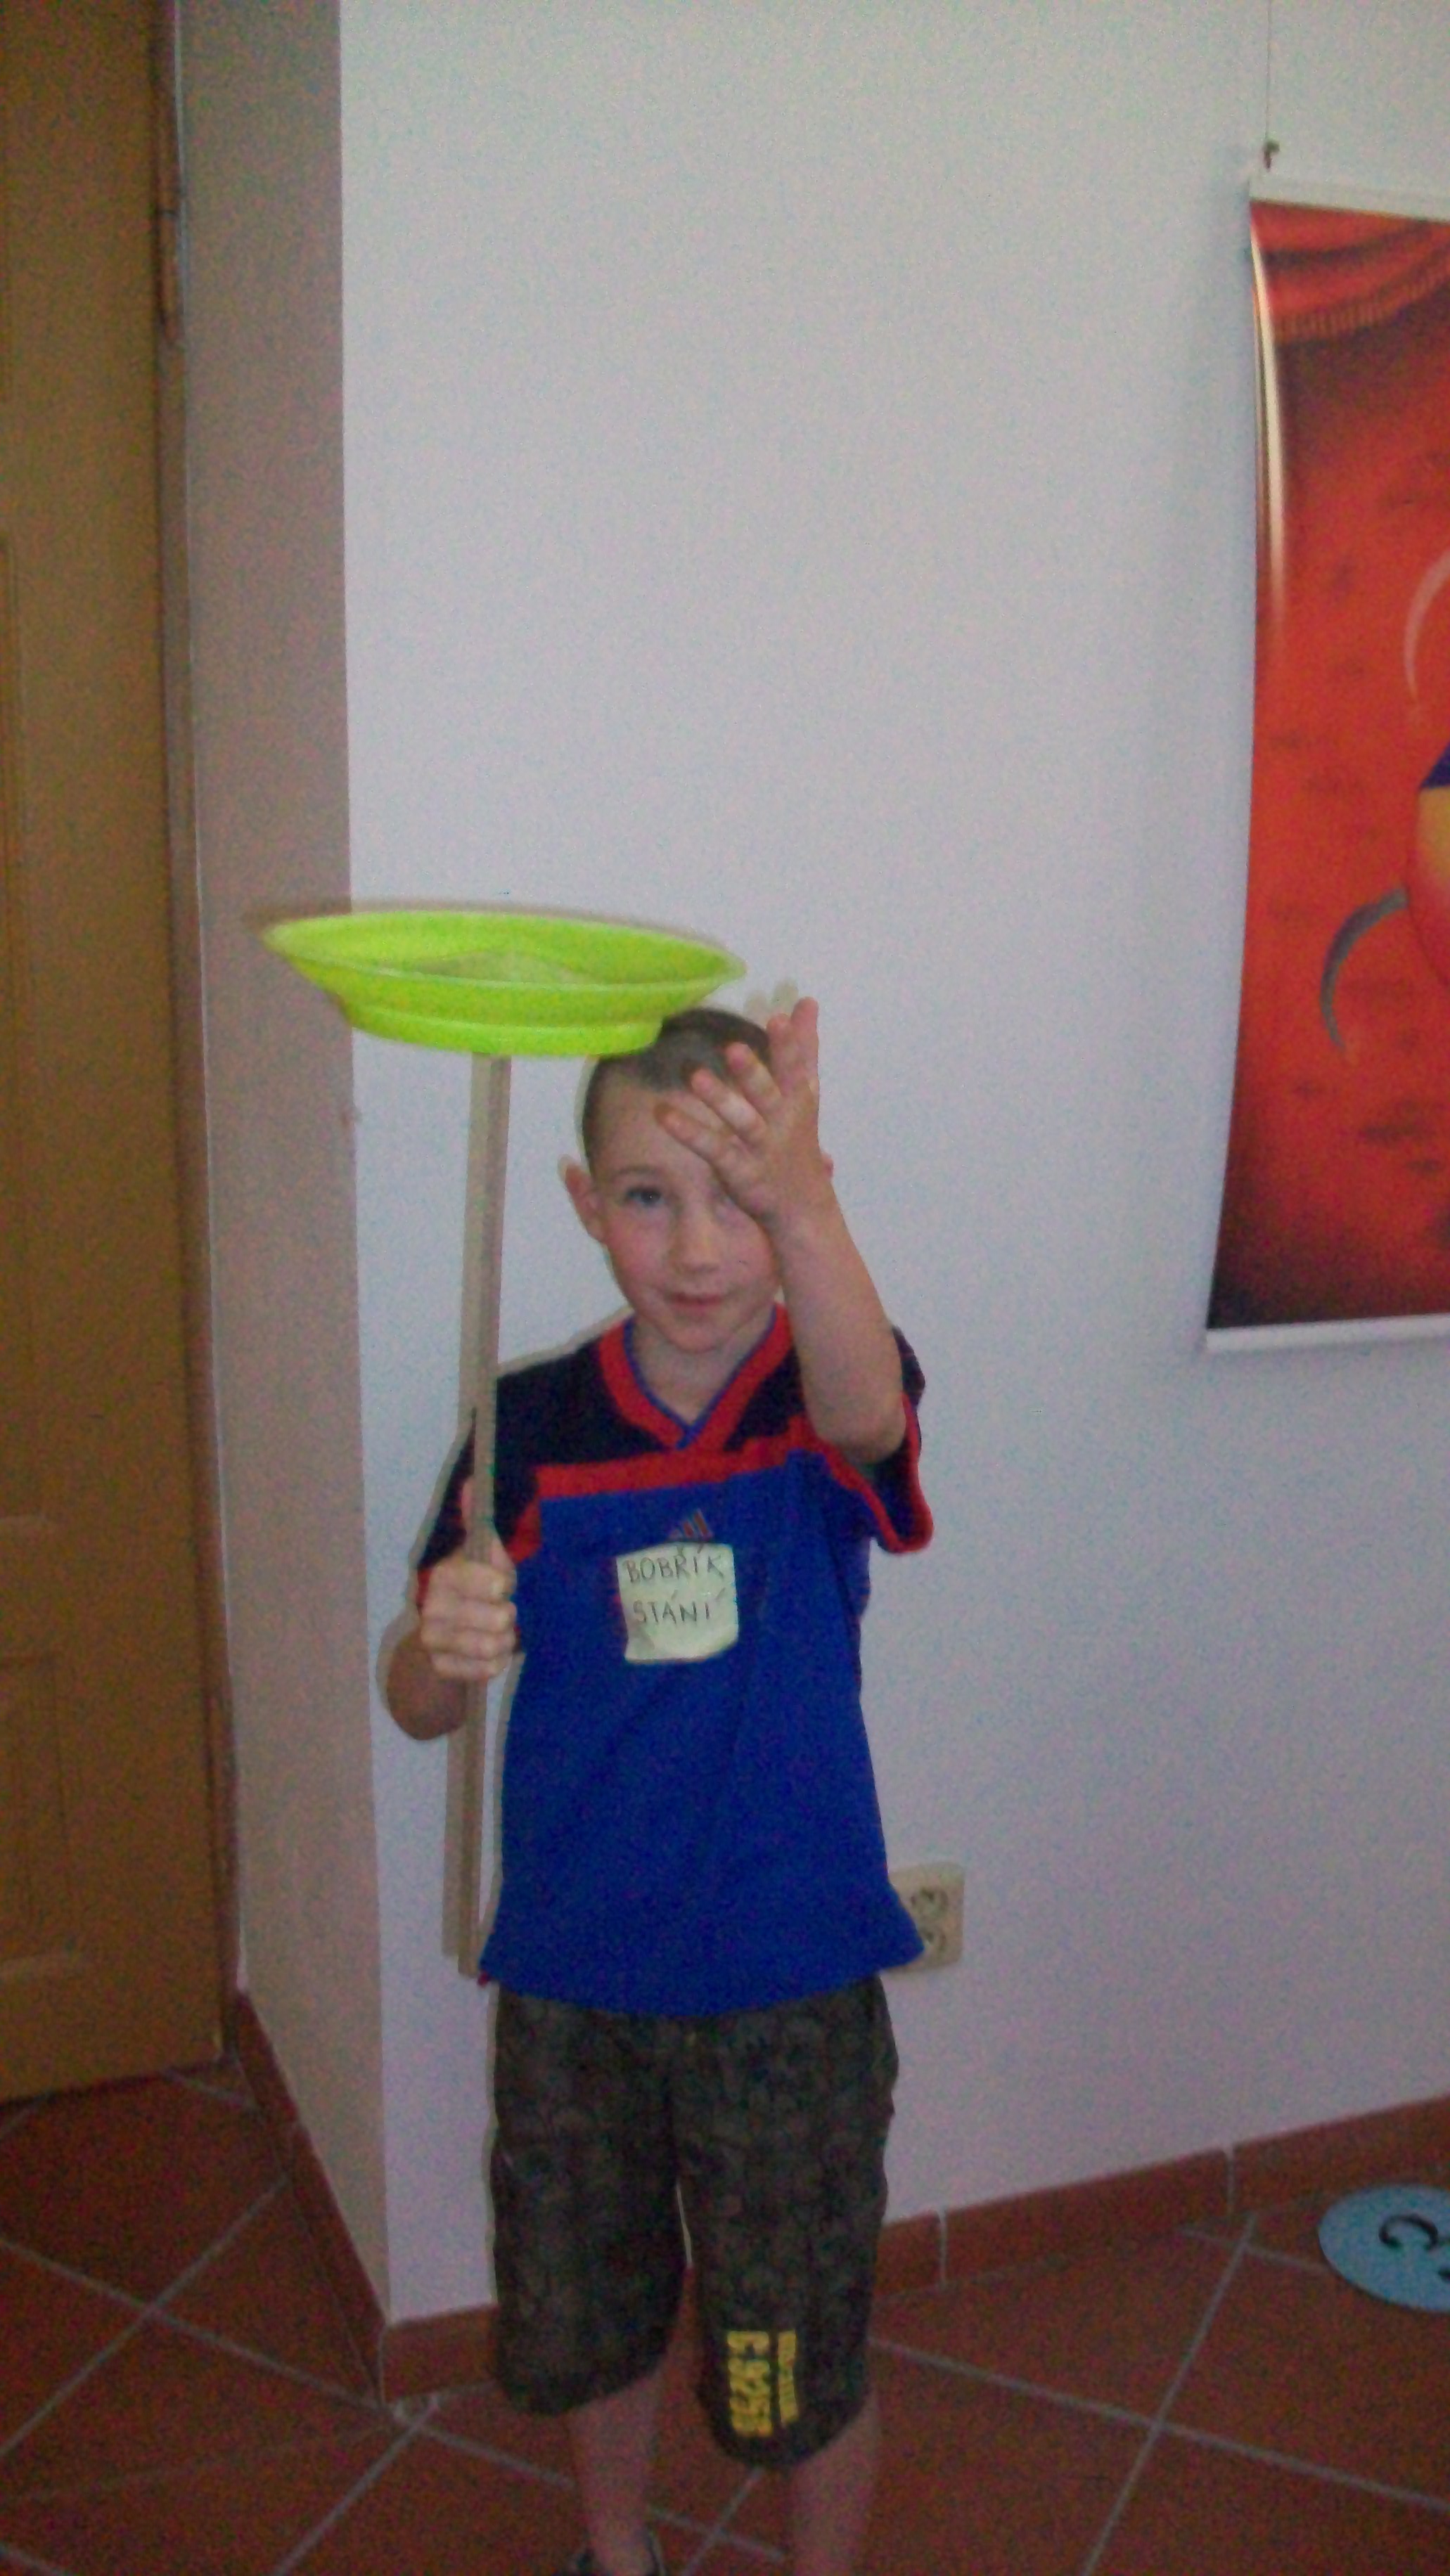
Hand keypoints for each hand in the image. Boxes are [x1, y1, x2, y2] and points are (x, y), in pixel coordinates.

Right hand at [418, 1528, 517, 1684]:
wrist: (439, 1638)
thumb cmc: (470, 1590)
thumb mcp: (479, 1556)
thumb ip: (478, 1522)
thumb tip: (470, 1483)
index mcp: (443, 1575)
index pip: (481, 1581)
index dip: (499, 1586)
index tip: (501, 1587)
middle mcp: (432, 1607)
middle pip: (498, 1619)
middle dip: (507, 1616)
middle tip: (499, 1613)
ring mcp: (433, 1640)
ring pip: (493, 1646)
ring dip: (504, 1640)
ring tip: (497, 1633)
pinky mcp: (441, 1668)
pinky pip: (487, 1669)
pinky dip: (495, 1662)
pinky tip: (487, 1652)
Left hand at [656, 996, 835, 1238]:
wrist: (804, 1208)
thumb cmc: (797, 1140)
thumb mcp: (804, 1093)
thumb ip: (803, 1048)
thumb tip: (807, 1002)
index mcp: (798, 1101)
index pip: (795, 1069)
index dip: (789, 1046)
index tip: (779, 1019)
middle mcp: (781, 1123)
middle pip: (769, 1096)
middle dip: (753, 1074)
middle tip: (733, 1049)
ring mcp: (761, 1149)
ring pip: (742, 1123)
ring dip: (720, 1101)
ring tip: (696, 1078)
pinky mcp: (740, 1171)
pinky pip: (714, 1150)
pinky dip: (690, 1132)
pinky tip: (664, 1114)